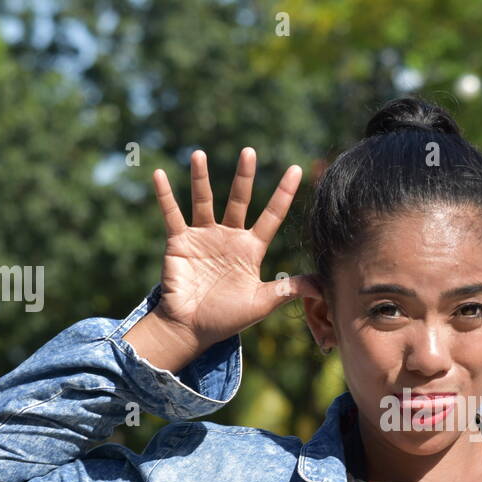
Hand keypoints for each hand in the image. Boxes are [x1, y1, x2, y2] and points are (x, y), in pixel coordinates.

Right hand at [151, 148, 320, 346]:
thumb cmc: (227, 318)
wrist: (192, 329)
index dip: (283, 194)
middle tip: (249, 151)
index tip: (297, 169)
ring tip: (199, 154)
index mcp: (251, 249)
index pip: (271, 216)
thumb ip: (288, 290)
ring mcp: (203, 237)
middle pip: (239, 200)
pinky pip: (172, 214)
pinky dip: (165, 196)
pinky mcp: (179, 242)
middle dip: (244, 177)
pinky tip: (159, 175)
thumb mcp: (262, 303)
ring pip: (203, 200)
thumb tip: (323, 287)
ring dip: (201, 178)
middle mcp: (228, 237)